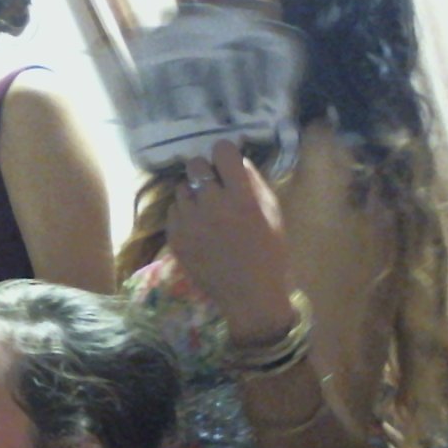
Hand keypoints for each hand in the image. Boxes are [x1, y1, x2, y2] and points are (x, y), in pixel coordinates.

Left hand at [167, 139, 294, 340]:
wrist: (249, 295)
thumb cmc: (269, 254)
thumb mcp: (273, 214)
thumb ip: (255, 183)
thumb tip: (237, 160)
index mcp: (241, 198)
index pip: (222, 152)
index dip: (225, 154)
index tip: (226, 164)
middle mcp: (212, 206)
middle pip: (195, 165)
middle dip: (206, 172)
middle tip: (214, 186)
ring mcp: (190, 222)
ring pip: (182, 188)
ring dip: (194, 194)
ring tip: (206, 210)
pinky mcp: (175, 238)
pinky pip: (173, 211)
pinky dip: (184, 215)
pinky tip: (198, 228)